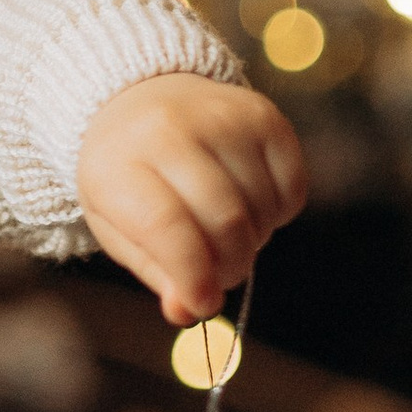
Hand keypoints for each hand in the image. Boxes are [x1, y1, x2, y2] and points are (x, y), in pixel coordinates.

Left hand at [76, 74, 307, 327]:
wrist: (141, 100)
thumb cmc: (129, 177)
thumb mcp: (119, 227)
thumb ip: (157, 271)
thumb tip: (189, 310)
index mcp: (118, 163)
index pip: (167, 227)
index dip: (194, 275)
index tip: (204, 304)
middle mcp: (169, 130)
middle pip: (225, 219)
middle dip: (230, 264)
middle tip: (221, 272)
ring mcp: (220, 116)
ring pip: (261, 206)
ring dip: (254, 238)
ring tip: (228, 229)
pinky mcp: (263, 114)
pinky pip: (292, 186)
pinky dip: (279, 212)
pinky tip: (250, 201)